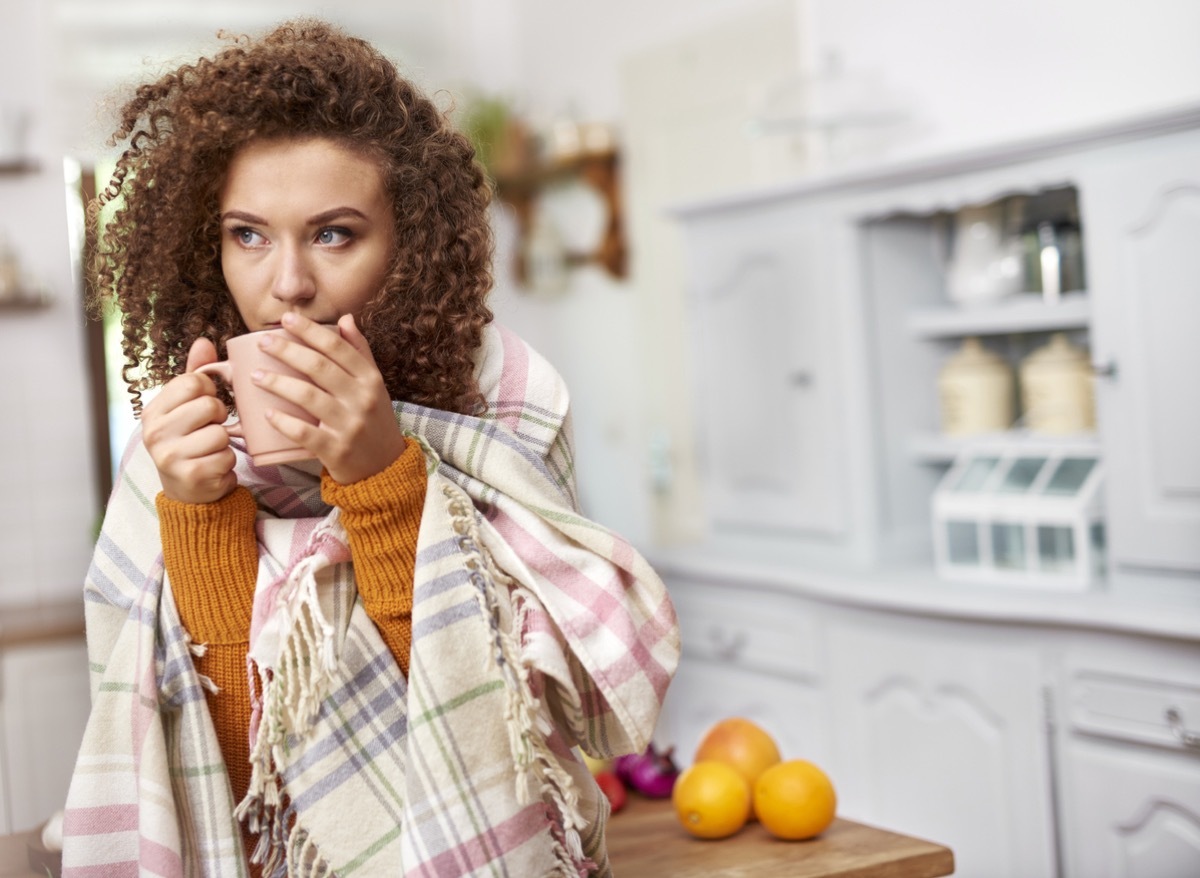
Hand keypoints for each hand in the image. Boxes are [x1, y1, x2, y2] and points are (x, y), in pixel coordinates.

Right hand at [142, 338, 238, 503]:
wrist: (186, 492)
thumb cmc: (189, 442)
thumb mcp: (186, 407)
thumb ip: (195, 374)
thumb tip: (204, 341)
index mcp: (153, 411)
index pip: (192, 382)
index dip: (209, 391)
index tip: (204, 404)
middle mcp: (155, 433)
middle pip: (209, 405)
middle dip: (219, 417)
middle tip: (209, 429)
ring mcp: (170, 456)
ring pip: (221, 433)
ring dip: (224, 442)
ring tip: (210, 450)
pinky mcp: (191, 475)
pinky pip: (227, 456)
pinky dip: (227, 462)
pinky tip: (213, 466)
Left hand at [253, 313, 405, 484]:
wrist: (385, 467)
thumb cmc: (373, 420)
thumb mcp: (374, 385)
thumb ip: (360, 352)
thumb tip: (345, 319)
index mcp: (370, 379)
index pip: (338, 348)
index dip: (310, 331)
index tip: (286, 319)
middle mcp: (362, 399)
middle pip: (319, 367)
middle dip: (287, 350)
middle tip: (263, 342)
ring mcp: (350, 425)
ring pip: (308, 397)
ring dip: (278, 383)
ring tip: (255, 376)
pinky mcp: (336, 450)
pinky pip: (305, 433)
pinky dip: (284, 423)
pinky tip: (267, 413)